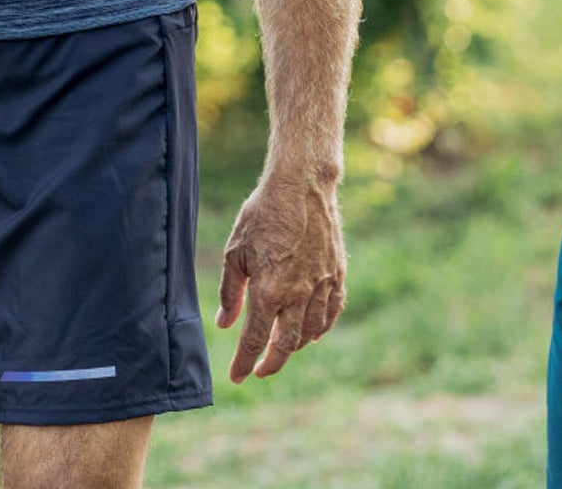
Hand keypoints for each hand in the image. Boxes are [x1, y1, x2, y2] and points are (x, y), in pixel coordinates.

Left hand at [216, 169, 345, 382]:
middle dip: (271, 363)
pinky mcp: (336, 272)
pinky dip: (323, 327)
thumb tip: (224, 323)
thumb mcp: (236, 251)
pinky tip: (314, 331)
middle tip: (260, 369)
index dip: (244, 363)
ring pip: (311, 332)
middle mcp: (298, 294)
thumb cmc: (263, 214)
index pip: (254, 341)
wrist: (301, 184)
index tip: (237, 377)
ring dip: (295, 346)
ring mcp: (321, 284)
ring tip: (282, 347)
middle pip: (286, 345)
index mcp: (268, 291)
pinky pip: (332, 311)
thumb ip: (230, 291)